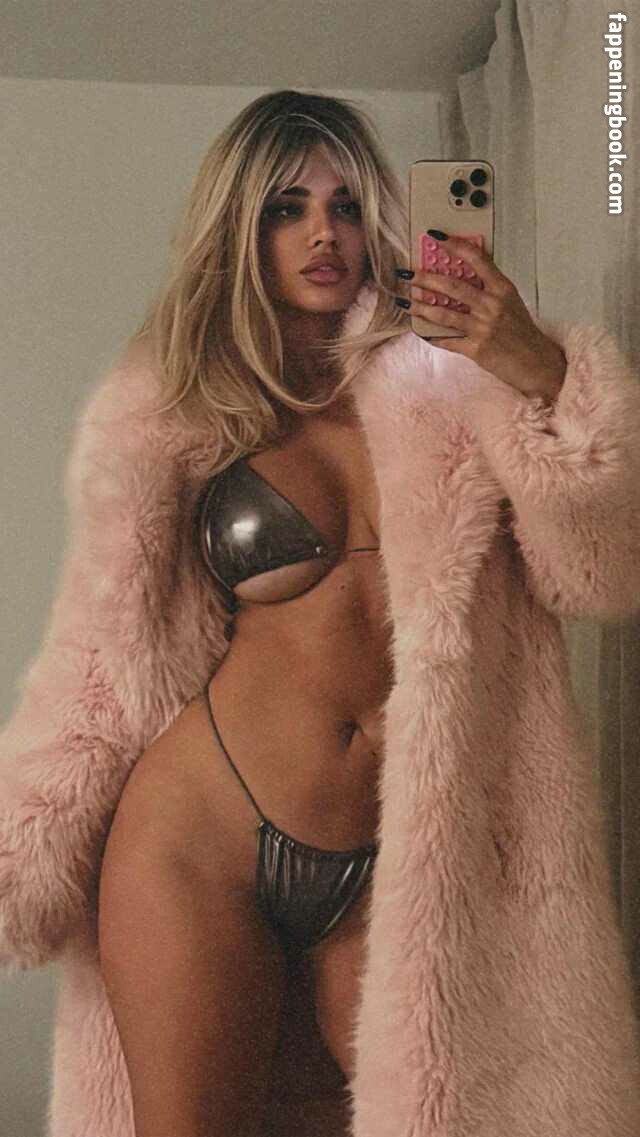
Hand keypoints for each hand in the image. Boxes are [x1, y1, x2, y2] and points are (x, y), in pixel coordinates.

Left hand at [396, 234, 566, 401]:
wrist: (536, 362)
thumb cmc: (521, 331)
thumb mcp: (511, 302)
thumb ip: (489, 288)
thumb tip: (462, 274)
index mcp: (502, 288)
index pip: (477, 259)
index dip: (455, 246)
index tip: (437, 237)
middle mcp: (492, 305)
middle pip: (452, 286)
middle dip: (426, 278)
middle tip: (410, 274)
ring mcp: (483, 327)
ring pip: (444, 313)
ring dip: (421, 306)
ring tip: (406, 300)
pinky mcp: (476, 349)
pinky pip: (447, 340)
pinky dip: (432, 336)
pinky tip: (420, 330)